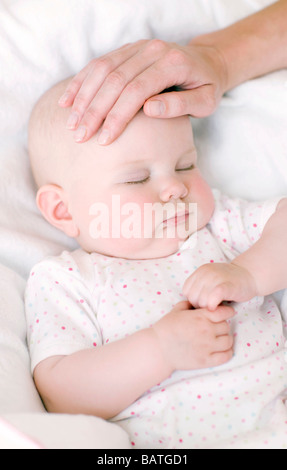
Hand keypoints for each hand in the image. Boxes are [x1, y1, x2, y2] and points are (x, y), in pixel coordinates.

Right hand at [58, 39, 226, 143]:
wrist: (207, 61)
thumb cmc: (206, 87)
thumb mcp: (205, 101)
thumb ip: (180, 105)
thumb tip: (149, 110)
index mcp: (173, 64)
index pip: (137, 90)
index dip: (117, 116)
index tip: (104, 140)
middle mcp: (152, 50)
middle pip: (115, 80)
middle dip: (94, 110)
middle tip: (81, 136)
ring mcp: (138, 47)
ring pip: (102, 69)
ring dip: (83, 97)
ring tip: (72, 123)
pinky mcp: (128, 49)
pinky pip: (99, 63)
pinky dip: (81, 82)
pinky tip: (67, 100)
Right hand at [153, 301, 233, 371]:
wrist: (158, 349)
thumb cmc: (165, 328)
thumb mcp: (176, 310)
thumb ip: (189, 304)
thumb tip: (196, 301)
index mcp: (200, 317)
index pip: (224, 312)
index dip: (227, 312)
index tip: (226, 313)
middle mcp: (206, 331)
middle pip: (226, 326)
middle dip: (222, 325)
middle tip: (216, 327)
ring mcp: (207, 347)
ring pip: (228, 340)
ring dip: (225, 339)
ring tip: (219, 339)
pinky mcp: (206, 360)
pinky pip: (226, 356)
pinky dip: (226, 352)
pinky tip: (221, 350)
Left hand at [183, 263, 257, 311]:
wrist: (249, 275)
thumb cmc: (229, 281)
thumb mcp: (210, 278)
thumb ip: (199, 286)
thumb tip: (188, 303)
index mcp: (201, 271)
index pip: (186, 290)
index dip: (193, 299)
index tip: (203, 302)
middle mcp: (206, 272)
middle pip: (193, 297)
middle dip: (200, 305)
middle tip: (211, 306)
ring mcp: (216, 278)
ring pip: (202, 300)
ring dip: (208, 307)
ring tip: (216, 305)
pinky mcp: (226, 286)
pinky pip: (213, 299)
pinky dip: (213, 305)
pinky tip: (218, 307)